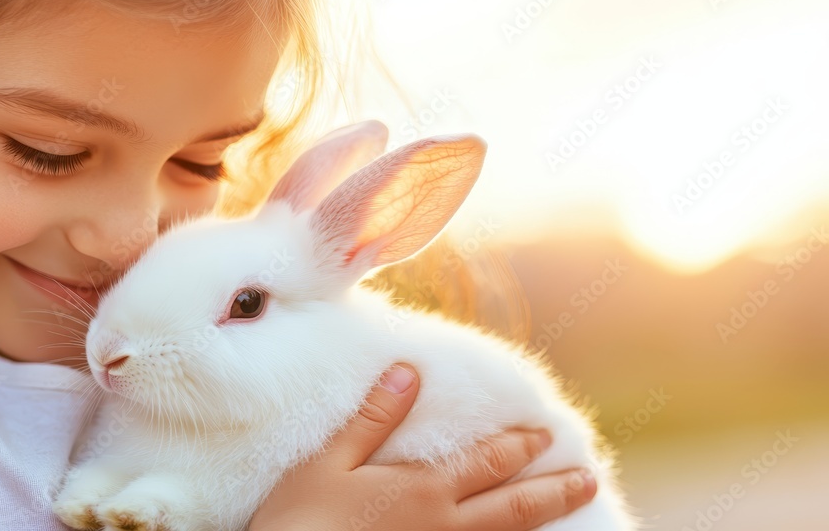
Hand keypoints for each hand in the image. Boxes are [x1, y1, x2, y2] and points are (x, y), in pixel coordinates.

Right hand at [248, 363, 596, 530]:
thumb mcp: (327, 462)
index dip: (521, 447)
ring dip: (543, 522)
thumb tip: (409, 372)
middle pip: (514, 506)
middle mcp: (443, 526)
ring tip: (573, 509)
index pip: (487, 463)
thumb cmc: (299, 521)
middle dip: (554, 490)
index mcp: (421, 489)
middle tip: (587, 479)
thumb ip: (373, 418)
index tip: (547, 435)